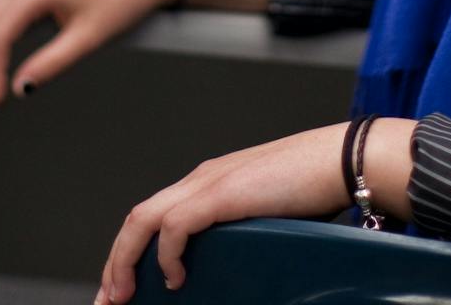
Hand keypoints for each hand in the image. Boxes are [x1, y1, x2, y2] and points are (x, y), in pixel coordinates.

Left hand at [95, 119, 414, 302]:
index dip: (131, 251)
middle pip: (138, 218)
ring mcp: (208, 183)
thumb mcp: (264, 215)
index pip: (154, 216)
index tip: (123, 286)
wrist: (340, 159)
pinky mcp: (221, 193)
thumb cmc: (315, 186)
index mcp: (210, 183)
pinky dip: (166, 254)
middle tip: (110, 299)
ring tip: (122, 294)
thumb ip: (239, 232)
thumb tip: (229, 268)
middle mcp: (201, 180)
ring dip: (126, 259)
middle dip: (117, 261)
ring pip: (144, 219)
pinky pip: (175, 225)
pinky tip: (173, 277)